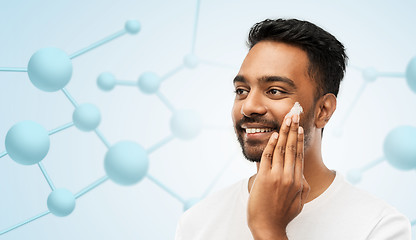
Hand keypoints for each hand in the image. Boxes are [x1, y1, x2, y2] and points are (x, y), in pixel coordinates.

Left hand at [247, 113, 310, 239]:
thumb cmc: (283, 215)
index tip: (300, 127)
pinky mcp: (264, 178)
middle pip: (292, 148)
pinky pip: (267, 157)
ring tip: (286, 120)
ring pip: (281, 150)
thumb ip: (302, 186)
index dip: (299, 139)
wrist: (268, 227)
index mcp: (299, 181)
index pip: (299, 155)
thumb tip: (302, 176)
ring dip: (284, 132)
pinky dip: (270, 145)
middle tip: (294, 115)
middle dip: (293, 129)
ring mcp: (277, 177)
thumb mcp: (299, 202)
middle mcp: (289, 176)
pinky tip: (274, 135)